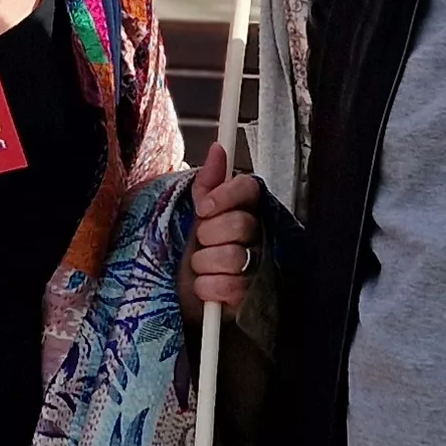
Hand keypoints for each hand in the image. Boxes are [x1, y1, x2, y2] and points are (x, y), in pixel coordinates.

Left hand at [181, 139, 270, 310]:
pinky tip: (205, 285)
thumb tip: (218, 150)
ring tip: (202, 266)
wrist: (186, 294)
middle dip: (209, 234)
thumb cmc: (196, 249)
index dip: (225, 196)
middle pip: (239, 223)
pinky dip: (208, 287)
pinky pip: (231, 286)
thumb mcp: (197, 213)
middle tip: (201, 241)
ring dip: (205, 263)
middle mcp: (258, 234)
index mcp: (245, 209)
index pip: (248, 188)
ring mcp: (259, 265)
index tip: (204, 207)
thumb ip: (208, 183)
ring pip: (234, 256)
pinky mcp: (253, 295)